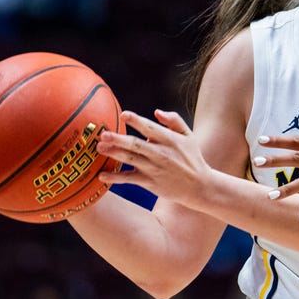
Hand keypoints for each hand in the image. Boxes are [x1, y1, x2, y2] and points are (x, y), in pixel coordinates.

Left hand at [95, 109, 216, 204]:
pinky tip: (102, 175)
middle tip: (103, 134)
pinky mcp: (150, 183)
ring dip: (114, 154)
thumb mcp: (189, 136)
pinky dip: (116, 178)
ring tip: (99, 148)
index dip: (137, 121)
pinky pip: (130, 179)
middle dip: (119, 139)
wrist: (199, 186)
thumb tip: (156, 112)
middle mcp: (161, 154)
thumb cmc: (192, 158)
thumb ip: (174, 120)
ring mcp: (154, 169)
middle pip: (136, 145)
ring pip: (131, 160)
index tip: (124, 114)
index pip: (151, 128)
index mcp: (170, 140)